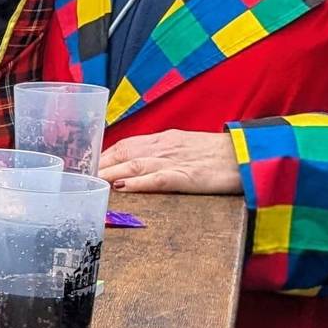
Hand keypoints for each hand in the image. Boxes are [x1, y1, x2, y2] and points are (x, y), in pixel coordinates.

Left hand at [99, 130, 242, 194]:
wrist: (250, 153)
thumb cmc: (220, 154)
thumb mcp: (187, 148)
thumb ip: (164, 155)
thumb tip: (138, 167)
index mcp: (164, 140)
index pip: (124, 145)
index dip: (102, 156)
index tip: (85, 167)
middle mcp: (165, 147)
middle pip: (123, 154)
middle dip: (98, 166)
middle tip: (77, 178)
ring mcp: (176, 161)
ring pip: (134, 165)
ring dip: (109, 174)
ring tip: (89, 183)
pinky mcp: (189, 176)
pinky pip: (158, 179)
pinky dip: (138, 183)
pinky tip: (123, 187)